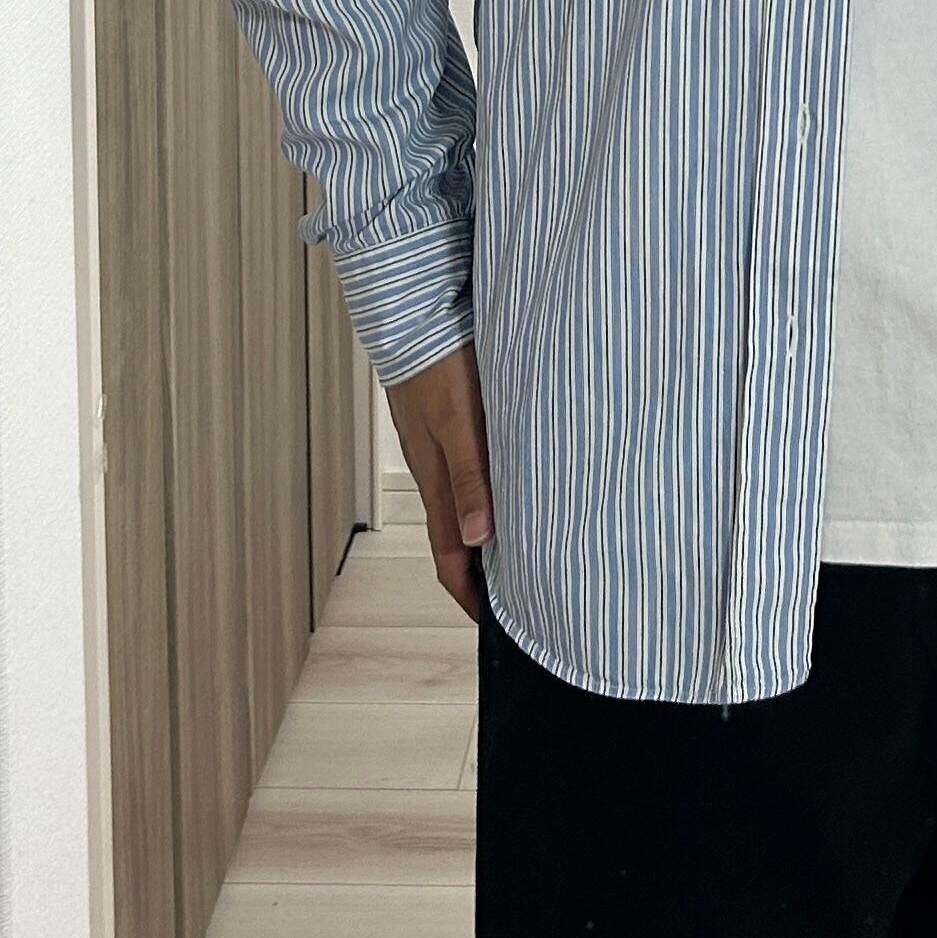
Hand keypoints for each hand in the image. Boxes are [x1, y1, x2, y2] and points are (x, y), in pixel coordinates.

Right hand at [386, 340, 493, 622]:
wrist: (414, 312)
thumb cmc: (437, 362)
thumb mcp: (459, 421)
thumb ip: (470, 476)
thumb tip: (478, 540)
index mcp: (436, 480)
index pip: (449, 558)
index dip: (469, 596)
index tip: (495, 625)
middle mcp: (435, 471)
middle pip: (456, 539)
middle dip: (481, 574)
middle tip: (519, 597)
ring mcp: (439, 448)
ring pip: (464, 506)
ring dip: (486, 535)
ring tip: (521, 550)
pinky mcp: (447, 424)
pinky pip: (467, 474)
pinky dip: (487, 496)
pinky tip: (511, 487)